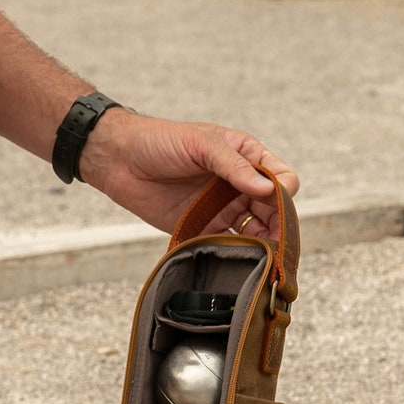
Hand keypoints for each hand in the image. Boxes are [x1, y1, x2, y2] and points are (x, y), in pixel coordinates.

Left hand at [79, 109, 299, 240]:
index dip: (284, 194)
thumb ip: (234, 166)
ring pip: (254, 233)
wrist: (120, 160)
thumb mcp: (202, 144)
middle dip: (278, 226)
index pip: (281, 179)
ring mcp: (221, 209)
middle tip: (275, 242)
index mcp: (245, 158)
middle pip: (273, 211)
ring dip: (260, 245)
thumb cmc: (161, 141)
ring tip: (259, 257)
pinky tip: (234, 261)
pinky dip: (232, 255)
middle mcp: (238, 186)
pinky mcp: (201, 229)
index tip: (276, 203)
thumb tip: (268, 189)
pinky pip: (224, 246)